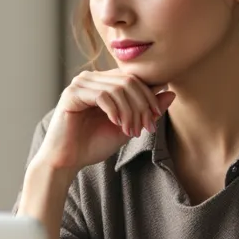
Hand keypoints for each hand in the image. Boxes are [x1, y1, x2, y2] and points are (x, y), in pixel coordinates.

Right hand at [32, 71, 175, 174]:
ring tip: (130, 131)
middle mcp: (92, 77)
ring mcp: (81, 83)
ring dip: (130, 111)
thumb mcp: (127, 126)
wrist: (67, 160)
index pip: (135, 78)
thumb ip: (146, 110)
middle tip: (145, 128)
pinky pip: (103, 95)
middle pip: (130, 81)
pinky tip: (116, 124)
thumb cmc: (93, 144)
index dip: (150, 96)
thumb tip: (171, 92)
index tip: (154, 119)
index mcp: (105, 82)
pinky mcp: (72, 93)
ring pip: (118, 88)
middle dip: (142, 105)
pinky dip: (115, 111)